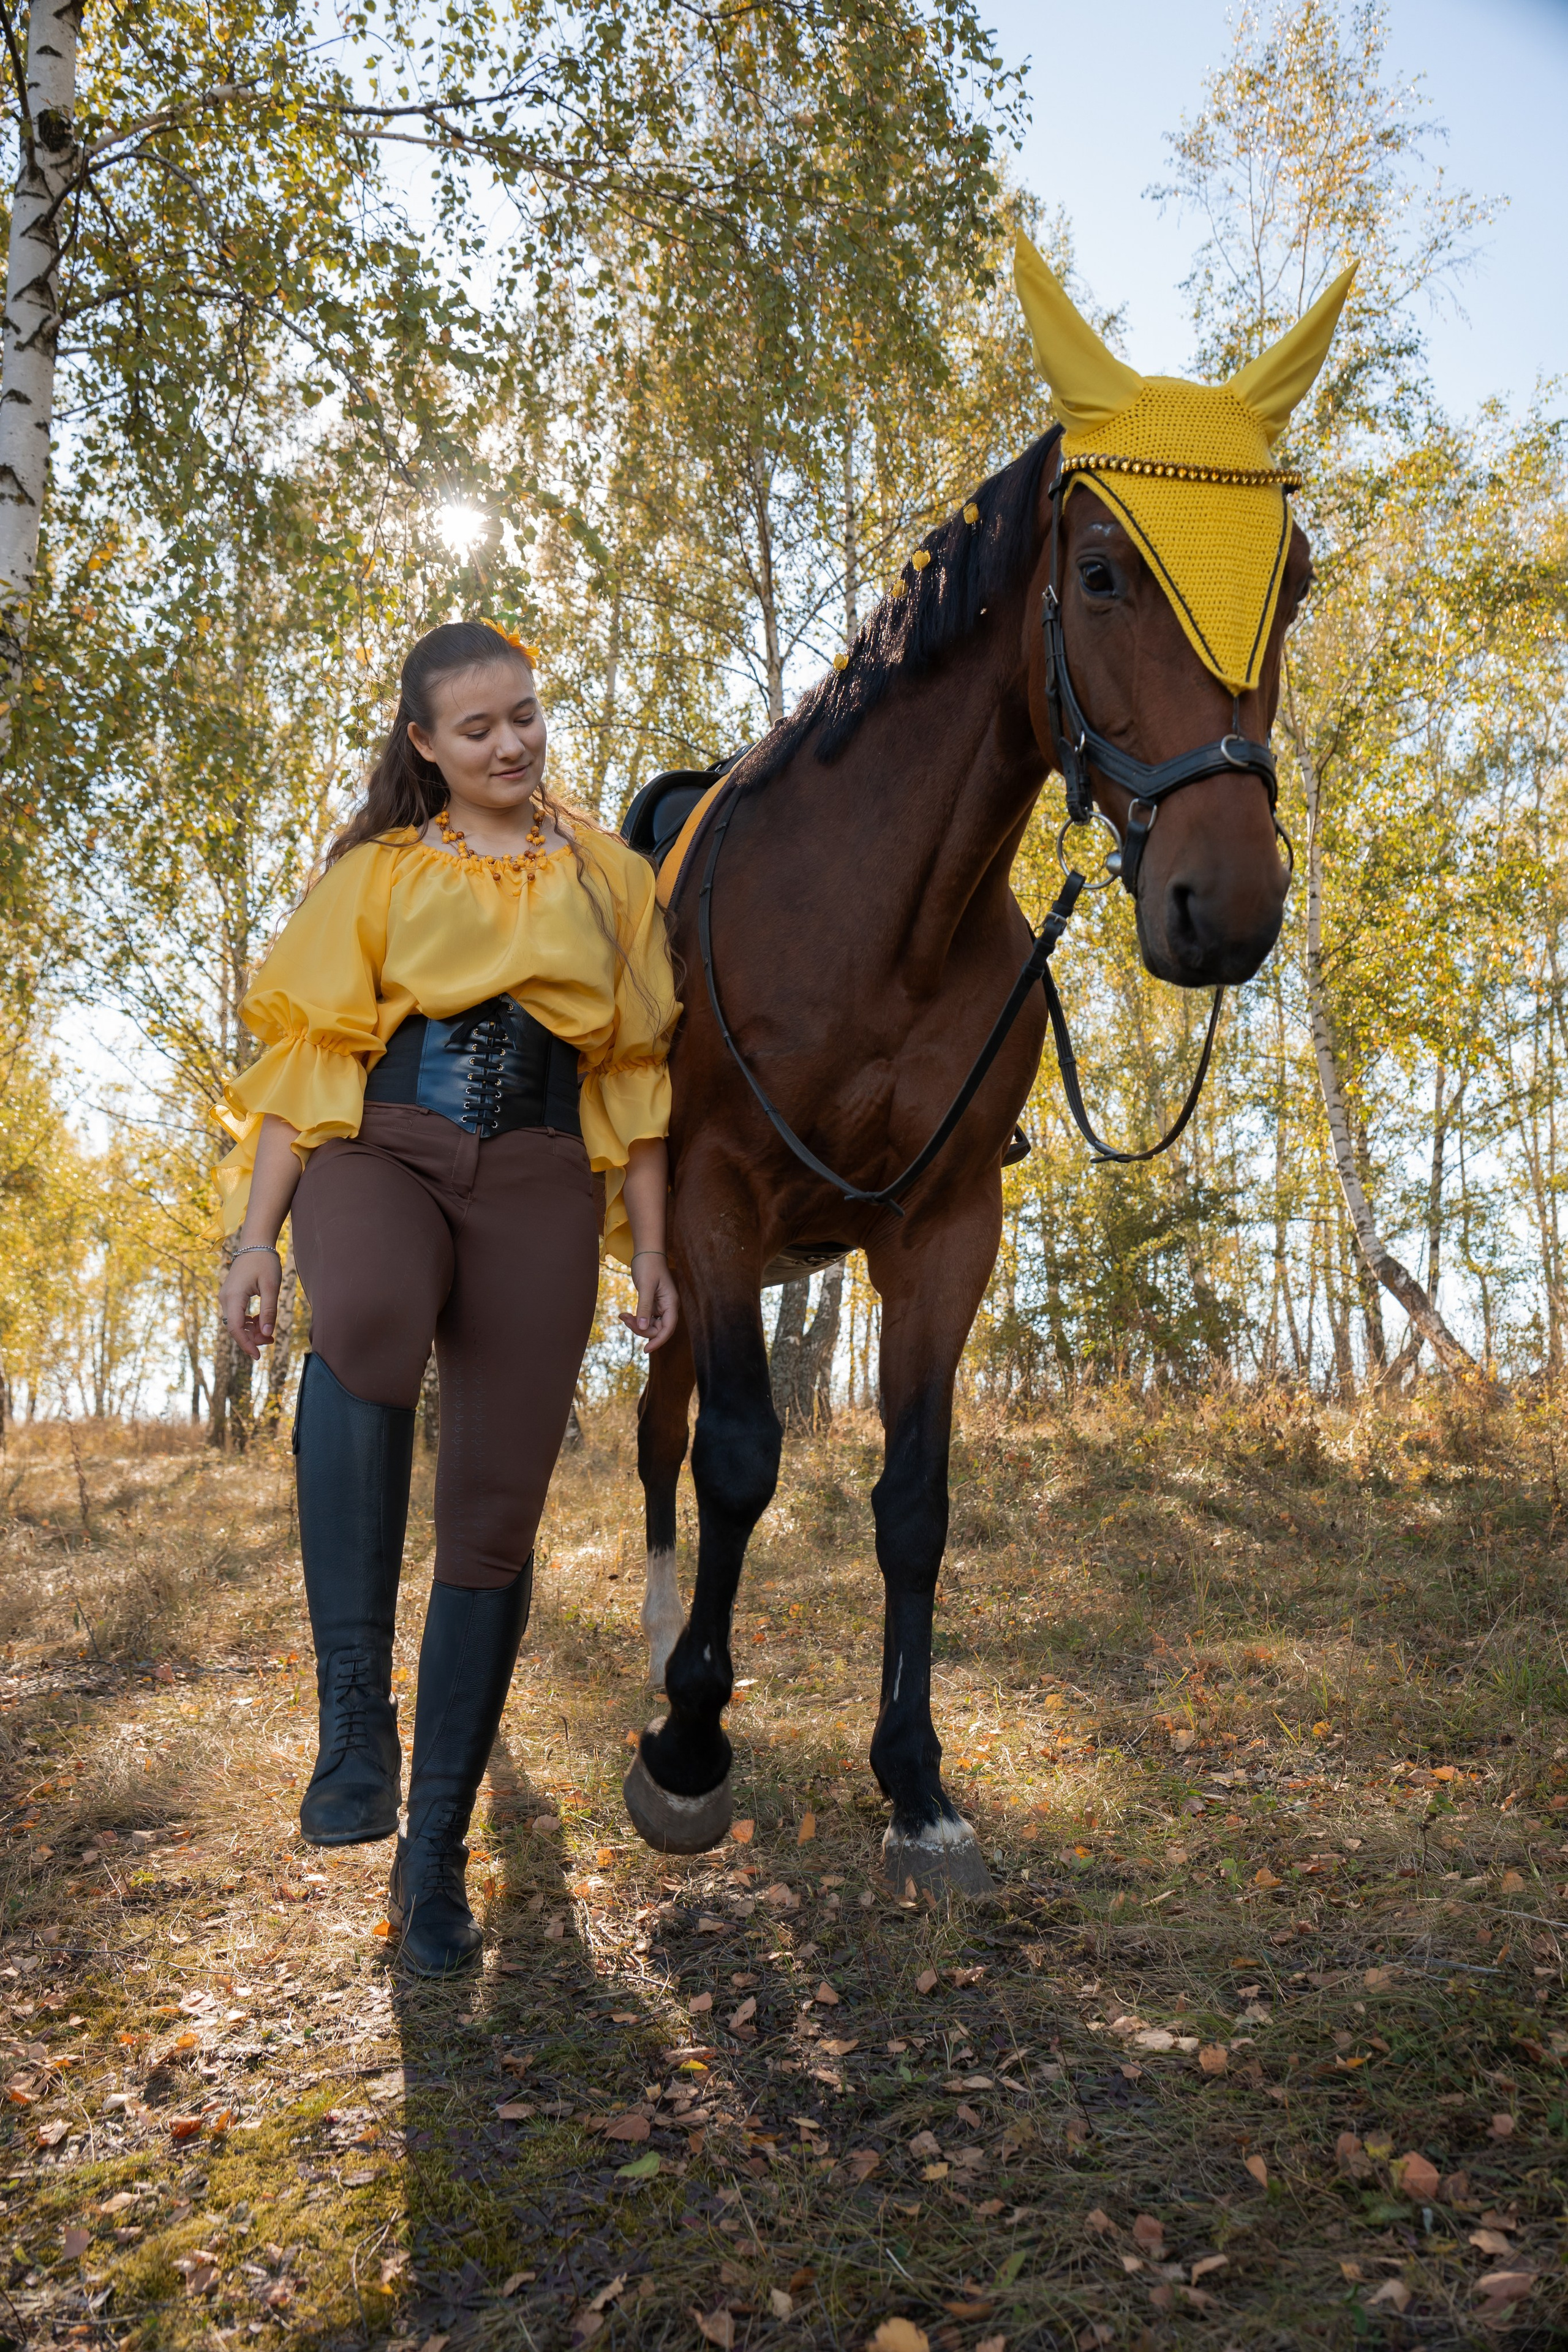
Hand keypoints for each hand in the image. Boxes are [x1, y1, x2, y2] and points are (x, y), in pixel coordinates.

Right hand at [221, 1247, 281, 1361]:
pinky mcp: (231, 1296)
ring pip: (236, 1323)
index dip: (246, 1344)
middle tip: (271, 1340)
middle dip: (252, 1338)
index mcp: (233, 1297)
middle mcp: (225, 1298)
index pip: (235, 1328)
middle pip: (235, 1327)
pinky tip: (262, 1321)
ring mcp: (227, 1297)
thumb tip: (267, 1334)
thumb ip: (269, 1311)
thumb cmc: (265, 1263)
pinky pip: (237, 1315)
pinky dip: (249, 1322)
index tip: (258, 1356)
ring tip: (270, 1332)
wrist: (256, 1244)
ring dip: (252, 1330)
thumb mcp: (271, 1287)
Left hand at [621, 1254, 679, 1351]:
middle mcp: (668, 1307)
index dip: (658, 1341)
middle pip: (658, 1329)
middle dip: (641, 1329)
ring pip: (650, 1326)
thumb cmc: (648, 1265)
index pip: (668, 1328)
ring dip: (636, 1324)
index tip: (645, 1350)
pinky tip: (625, 1315)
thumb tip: (643, 1327)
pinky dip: (636, 1319)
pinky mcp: (653, 1304)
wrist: (647, 1252)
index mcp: (671, 1303)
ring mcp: (661, 1306)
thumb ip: (645, 1307)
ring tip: (623, 1316)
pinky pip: (646, 1319)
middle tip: (625, 1319)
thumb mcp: (645, 1286)